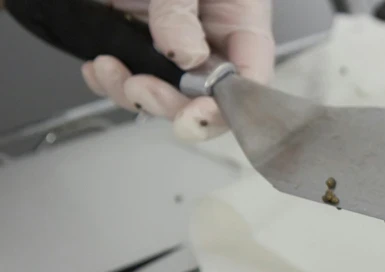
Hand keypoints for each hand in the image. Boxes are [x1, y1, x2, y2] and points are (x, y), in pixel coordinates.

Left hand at [81, 0, 274, 140]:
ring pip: (164, 92)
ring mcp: (173, 41)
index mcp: (242, 20)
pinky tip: (100, 68)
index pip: (250, 79)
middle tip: (145, 91)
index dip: (228, 108)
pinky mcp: (136, 38)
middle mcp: (211, 38)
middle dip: (173, 105)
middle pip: (205, 97)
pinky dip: (111, 80)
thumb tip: (184, 56)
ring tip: (112, 73)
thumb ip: (182, 9)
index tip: (198, 114)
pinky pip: (130, 74)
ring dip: (134, 94)